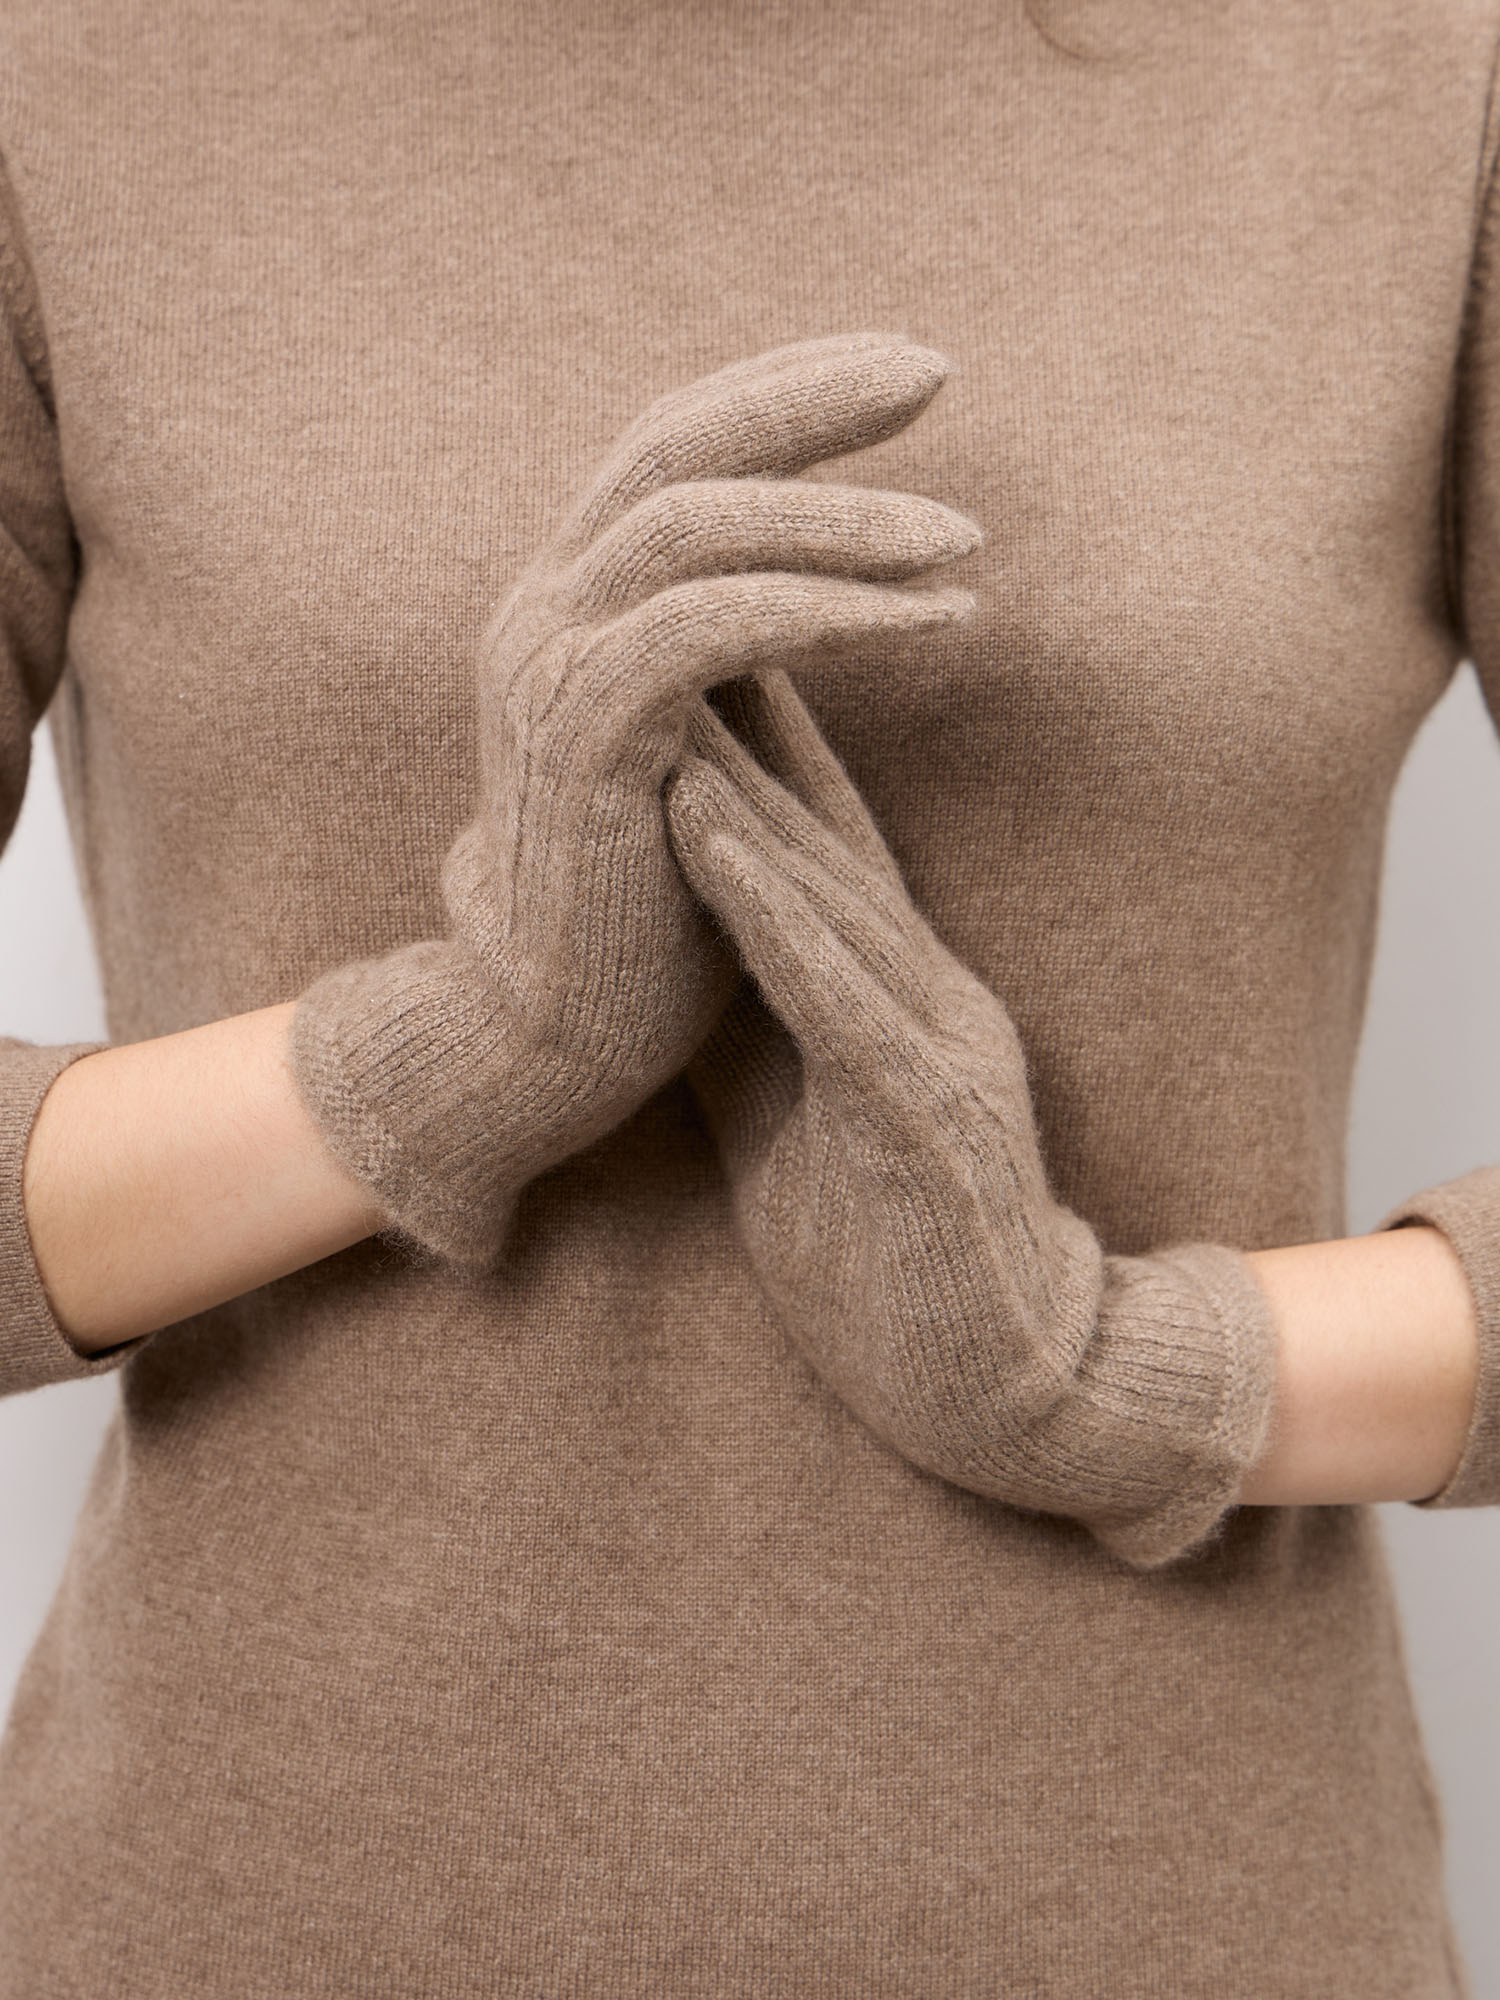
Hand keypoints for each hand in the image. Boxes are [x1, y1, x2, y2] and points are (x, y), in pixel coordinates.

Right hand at [291, 332, 979, 1264]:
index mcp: (571, 601)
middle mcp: (543, 607)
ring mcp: (547, 663)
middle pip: (678, 445)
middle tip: (939, 371)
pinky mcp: (581, 735)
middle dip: (811, 401)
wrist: (549, 1040)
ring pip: (698, 525)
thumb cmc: (648, 910)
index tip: (904, 372)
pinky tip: (940, 614)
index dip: (786, 394)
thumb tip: (821, 581)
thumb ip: (733, 658)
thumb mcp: (701, 753)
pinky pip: (714, 624)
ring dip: (844, 517)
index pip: (675, 448)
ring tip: (967, 537)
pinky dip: (832, 605)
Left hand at [665, 673, 1278, 1568]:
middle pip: (818, 823)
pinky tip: (711, 838)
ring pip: (827, 885)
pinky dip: (773, 913)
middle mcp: (915, 986)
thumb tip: (662, 932)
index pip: (804, 834)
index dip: (735, 725)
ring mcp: (929, 1044)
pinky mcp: (924, 1119)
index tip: (661, 627)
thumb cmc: (883, 1248)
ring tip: (664, 671)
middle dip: (737, 704)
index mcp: (878, 986)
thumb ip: (746, 1013)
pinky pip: (840, 999)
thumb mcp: (794, 1109)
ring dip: (740, 776)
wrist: (1002, 1386)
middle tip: (665, 588)